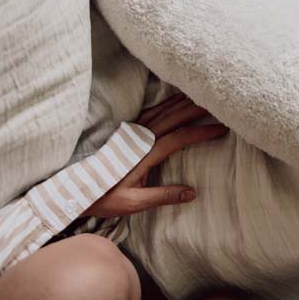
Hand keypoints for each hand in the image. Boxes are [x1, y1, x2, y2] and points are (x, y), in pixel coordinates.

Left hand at [84, 94, 228, 217]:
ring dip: (185, 102)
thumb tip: (192, 192)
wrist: (78, 187)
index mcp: (144, 154)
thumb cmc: (105, 196)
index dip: (200, 132)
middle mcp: (141, 139)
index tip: (220, 129)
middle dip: (197, 110)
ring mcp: (135, 132)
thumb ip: (163, 196)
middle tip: (220, 104)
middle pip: (174, 117)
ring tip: (204, 96)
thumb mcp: (133, 203)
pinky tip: (178, 99)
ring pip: (164, 111)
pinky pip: (154, 111)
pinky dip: (169, 103)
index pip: (178, 138)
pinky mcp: (130, 131)